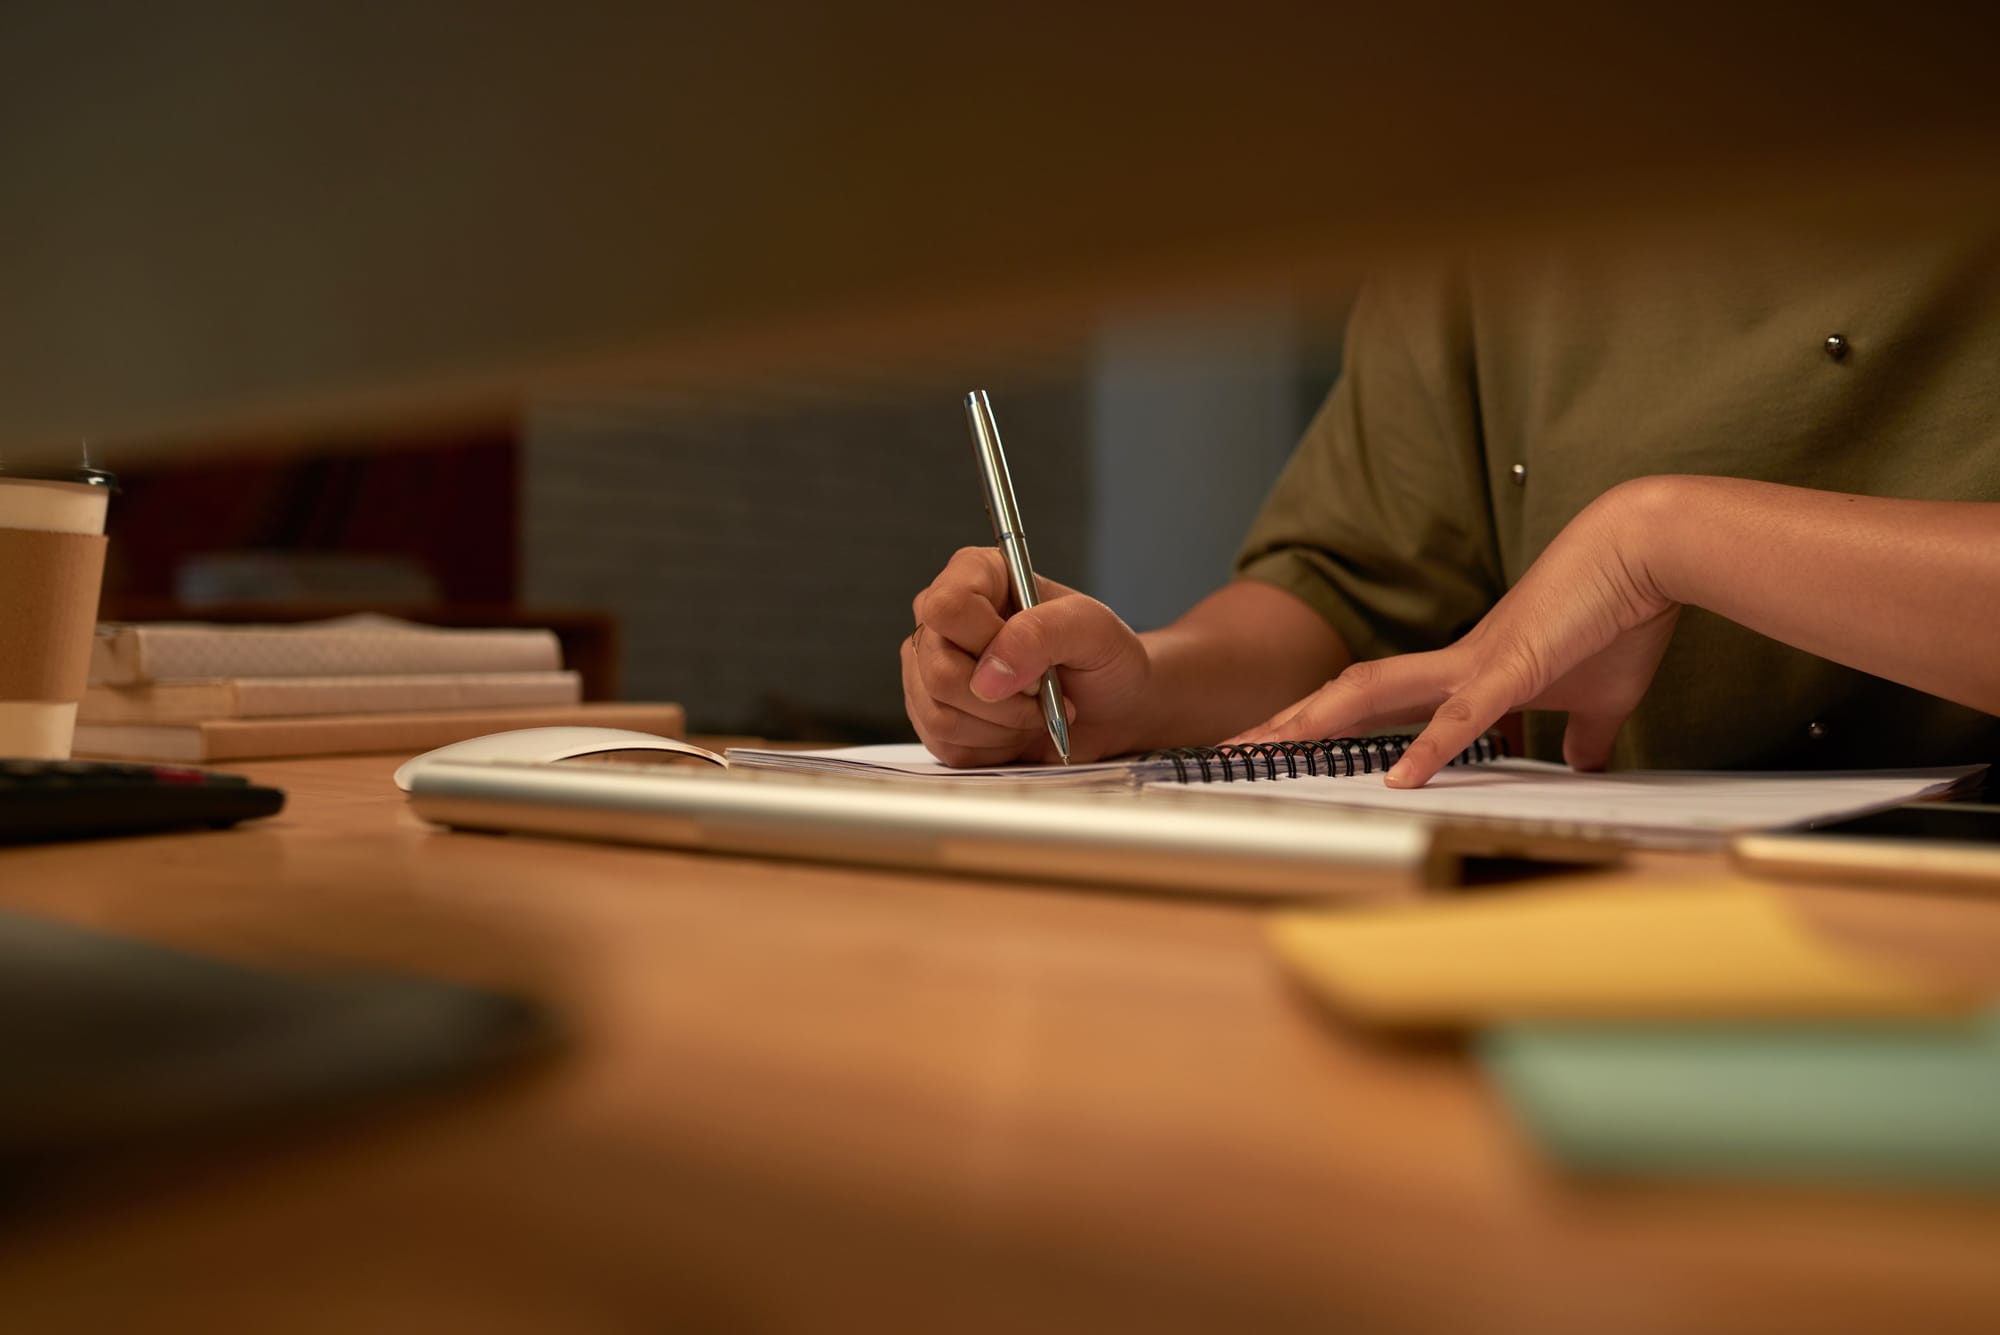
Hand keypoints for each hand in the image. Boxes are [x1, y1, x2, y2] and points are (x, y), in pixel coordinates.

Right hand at [904, 547, 1150, 765]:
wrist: (1113, 711)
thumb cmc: (1104, 661)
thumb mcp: (1094, 631)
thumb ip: (1043, 633)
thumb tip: (989, 675)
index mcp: (976, 576)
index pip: (946, 607)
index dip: (986, 642)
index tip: (1035, 662)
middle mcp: (945, 621)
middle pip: (938, 669)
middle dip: (1003, 699)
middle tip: (1043, 692)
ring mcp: (931, 669)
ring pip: (938, 714)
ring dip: (1002, 726)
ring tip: (1034, 712)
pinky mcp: (932, 715)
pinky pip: (944, 745)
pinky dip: (992, 747)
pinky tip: (1017, 729)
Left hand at [1229, 480, 1679, 785]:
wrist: (1644, 550)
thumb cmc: (1619, 616)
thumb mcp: (1595, 697)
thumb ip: (1580, 735)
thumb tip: (1582, 765)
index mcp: (1462, 673)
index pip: (1374, 702)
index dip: (1324, 724)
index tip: (1281, 748)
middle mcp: (1452, 665)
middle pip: (1348, 695)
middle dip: (1289, 725)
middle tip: (1231, 750)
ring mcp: (1476, 663)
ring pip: (1376, 694)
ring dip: (1320, 725)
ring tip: (1267, 752)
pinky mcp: (1514, 667)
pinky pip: (1460, 716)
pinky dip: (1428, 748)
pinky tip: (1399, 779)